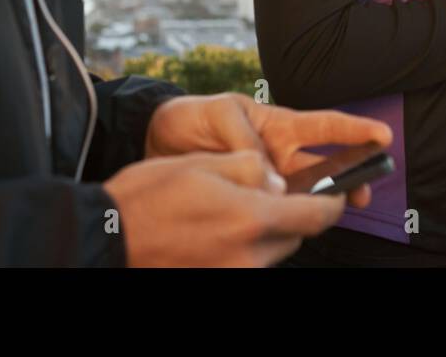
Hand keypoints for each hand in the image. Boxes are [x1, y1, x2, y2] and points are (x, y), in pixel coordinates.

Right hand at [104, 150, 348, 265]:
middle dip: (295, 212)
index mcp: (252, 219)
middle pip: (296, 235)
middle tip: (278, 192)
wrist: (106, 236)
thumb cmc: (149, 195)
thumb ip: (251, 168)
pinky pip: (249, 262)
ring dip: (269, 229)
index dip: (334, 202)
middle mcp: (250, 255)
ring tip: (237, 207)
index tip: (340, 191)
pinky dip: (246, 245)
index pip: (317, 215)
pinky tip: (219, 227)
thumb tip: (279, 181)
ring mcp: (234, 274)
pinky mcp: (218, 281)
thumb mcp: (204, 163)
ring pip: (273, 250)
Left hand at [145, 92, 392, 208]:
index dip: (355, 130)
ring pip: (303, 194)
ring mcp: (267, 179)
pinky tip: (287, 225)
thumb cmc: (193, 116)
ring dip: (318, 203)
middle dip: (349, 177)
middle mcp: (280, 154)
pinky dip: (282, 218)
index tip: (382, 135)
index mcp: (278, 125)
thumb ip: (246, 140)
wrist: (157, 139)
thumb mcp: (220, 113)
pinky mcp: (248, 199)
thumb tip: (271, 177)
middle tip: (362, 192)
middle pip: (325, 167)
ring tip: (329, 212)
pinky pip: (272, 210)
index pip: (324, 127)